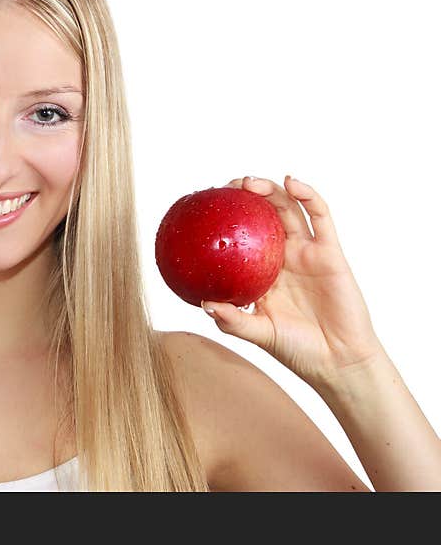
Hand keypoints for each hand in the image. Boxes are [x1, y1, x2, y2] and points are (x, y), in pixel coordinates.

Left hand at [200, 175, 384, 389]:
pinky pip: (320, 217)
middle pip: (264, 215)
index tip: (207, 206)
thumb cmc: (298, 350)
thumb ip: (233, 321)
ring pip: (289, 209)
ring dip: (270, 189)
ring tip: (250, 182)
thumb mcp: (259, 333)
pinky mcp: (330, 252)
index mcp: (262, 272)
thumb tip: (205, 304)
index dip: (227, 218)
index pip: (242, 236)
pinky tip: (293, 182)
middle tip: (226, 187)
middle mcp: (283, 257)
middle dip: (245, 195)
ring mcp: (307, 252)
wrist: (338, 362)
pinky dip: (308, 195)